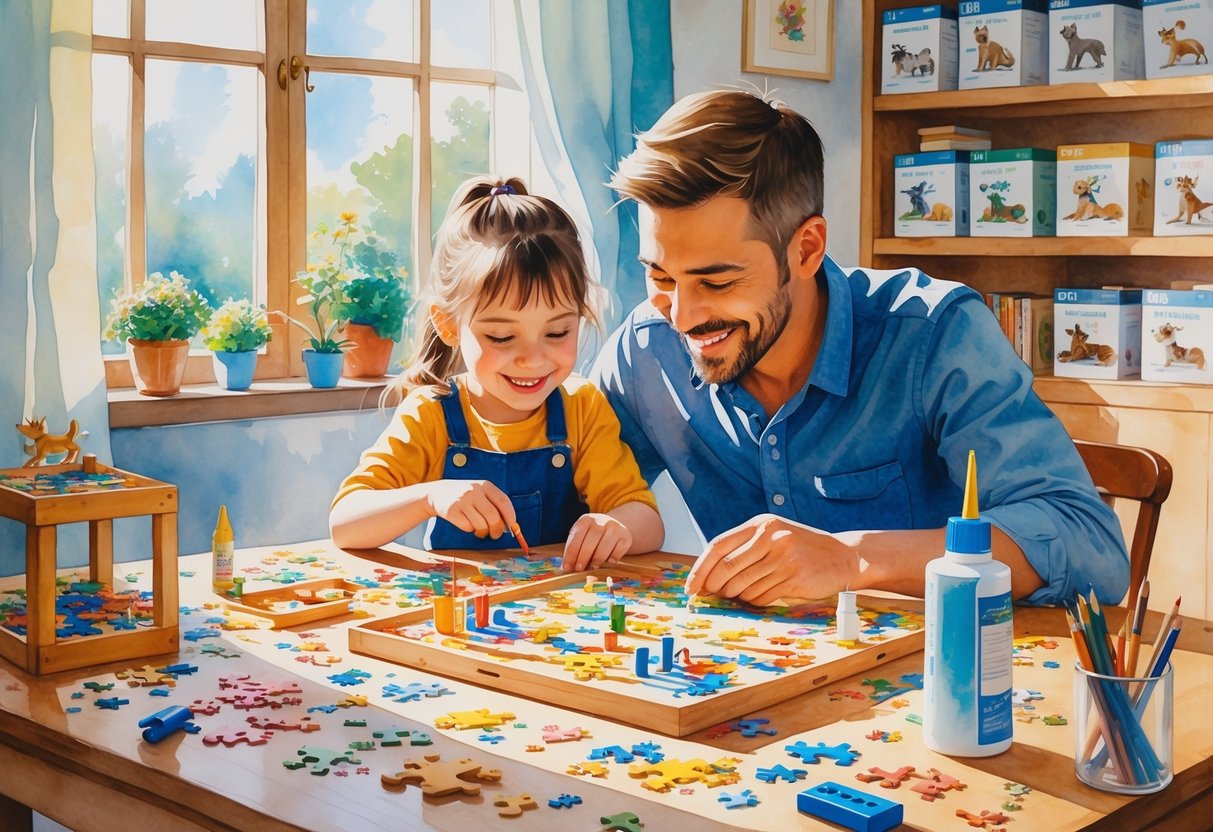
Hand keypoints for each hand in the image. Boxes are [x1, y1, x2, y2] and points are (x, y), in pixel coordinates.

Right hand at [425, 480, 515, 539]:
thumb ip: (494, 504)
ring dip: (483, 532)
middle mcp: (474, 491)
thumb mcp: (480, 492)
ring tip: (480, 529)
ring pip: (481, 525)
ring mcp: (462, 501)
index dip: (510, 516)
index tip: (513, 527)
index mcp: (485, 485)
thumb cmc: (466, 496)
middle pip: (493, 517)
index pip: (503, 501)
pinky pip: (468, 527)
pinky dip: (470, 529)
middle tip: (496, 534)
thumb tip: (510, 525)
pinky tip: (466, 522)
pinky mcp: (452, 511)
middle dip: (497, 529)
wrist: (437, 493)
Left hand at [562, 513, 631, 571]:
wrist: (613, 527)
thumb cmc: (592, 536)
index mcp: (586, 520)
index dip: (571, 553)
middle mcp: (601, 520)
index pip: (576, 536)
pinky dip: (613, 558)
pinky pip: (619, 549)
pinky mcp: (626, 536)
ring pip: (605, 545)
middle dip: (584, 556)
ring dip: (597, 559)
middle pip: (592, 539)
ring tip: (592, 567)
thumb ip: (574, 550)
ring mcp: (615, 527)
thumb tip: (566, 567)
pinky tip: (608, 562)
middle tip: (579, 569)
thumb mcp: (581, 537)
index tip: (567, 567)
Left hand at [684, 514, 855, 605]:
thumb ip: (745, 548)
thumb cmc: (801, 549)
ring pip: (742, 586)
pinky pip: (761, 597)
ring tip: (741, 594)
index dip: (700, 568)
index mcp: (761, 524)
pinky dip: (754, 601)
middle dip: (714, 587)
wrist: (843, 557)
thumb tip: (708, 575)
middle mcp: (771, 537)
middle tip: (711, 596)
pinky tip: (761, 596)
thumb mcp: (773, 536)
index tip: (691, 587)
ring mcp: (783, 557)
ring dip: (736, 596)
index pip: (719, 546)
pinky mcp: (794, 577)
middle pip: (727, 568)